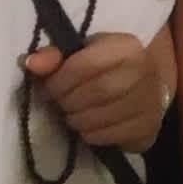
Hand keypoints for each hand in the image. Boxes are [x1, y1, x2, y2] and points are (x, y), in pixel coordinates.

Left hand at [26, 27, 176, 154]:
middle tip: (60, 104)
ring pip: (104, 117)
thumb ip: (54, 56)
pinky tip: (87, 127)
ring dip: (77, 120)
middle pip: (98, 92)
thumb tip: (31, 63)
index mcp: (126, 46)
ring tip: (72, 115)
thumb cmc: (104, 68)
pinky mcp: (150, 128)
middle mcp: (145, 71)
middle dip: (69, 101)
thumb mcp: (80, 54)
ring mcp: (151, 102)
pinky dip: (92, 134)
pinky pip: (113, 136)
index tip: (48, 88)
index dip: (61, 80)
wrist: (142, 87)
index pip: (87, 64)